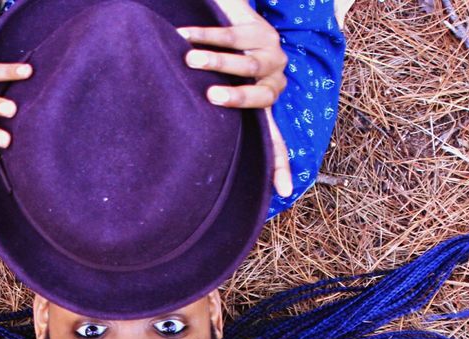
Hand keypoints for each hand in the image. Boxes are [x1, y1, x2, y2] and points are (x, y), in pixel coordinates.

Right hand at [179, 0, 291, 195]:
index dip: (279, 165)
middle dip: (236, 96)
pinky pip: (231, 34)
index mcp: (265, 106)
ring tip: (189, 59)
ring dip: (216, 60)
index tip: (285, 192)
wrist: (231, 18)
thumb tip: (183, 152)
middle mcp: (274, 82)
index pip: (275, 140)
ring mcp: (270, 55)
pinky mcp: (259, 29)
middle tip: (211, 96)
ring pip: (247, 63)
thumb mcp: (220, 91)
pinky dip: (204, 35)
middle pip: (259, 96)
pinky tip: (183, 36)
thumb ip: (214, 117)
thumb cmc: (218, 64)